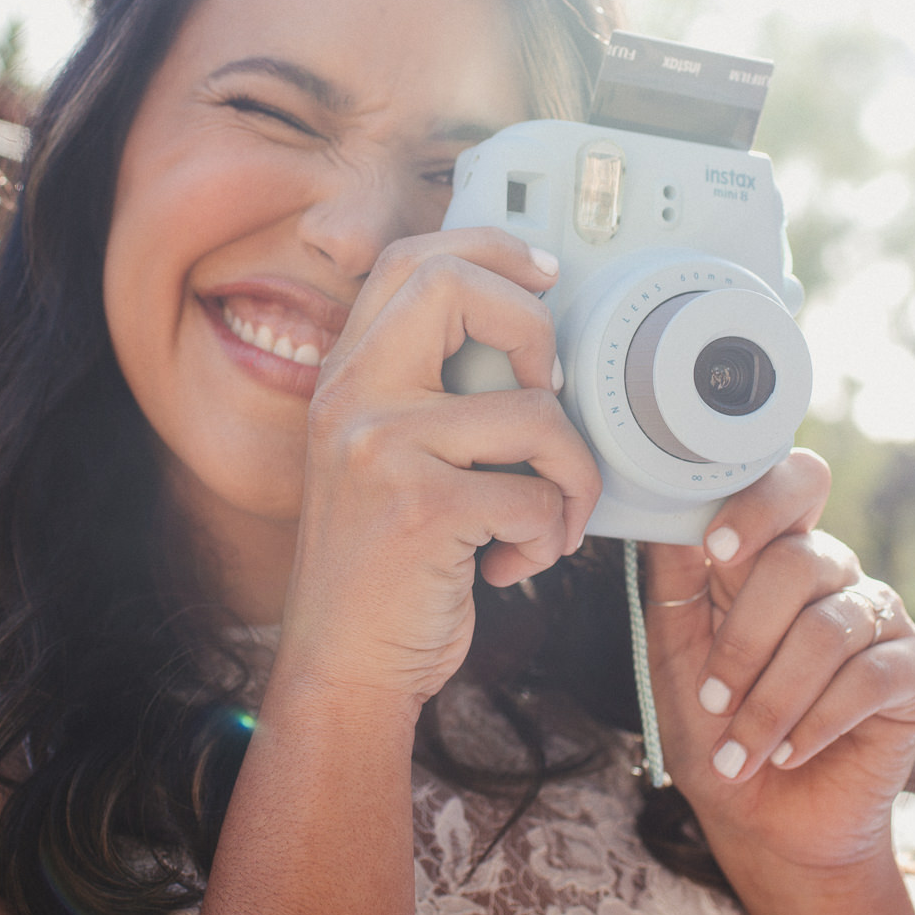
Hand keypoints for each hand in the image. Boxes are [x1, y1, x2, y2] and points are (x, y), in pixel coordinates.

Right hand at [281, 229, 601, 703]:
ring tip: (547, 521)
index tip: (542, 275)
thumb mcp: (384, 459)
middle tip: (548, 390)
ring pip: (536, 410)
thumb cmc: (384, 568)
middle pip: (456, 286)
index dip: (488, 248)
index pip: (410, 260)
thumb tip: (530, 336)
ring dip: (572, 477)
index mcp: (346, 377)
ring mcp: (381, 449)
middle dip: (535, 329)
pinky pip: (538, 495)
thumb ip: (426, 394)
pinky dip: (550, 538)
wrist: (342, 667)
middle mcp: (352, 399)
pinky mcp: (421, 509)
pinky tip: (513, 566)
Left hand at [637, 452, 914, 874]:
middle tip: (715, 699)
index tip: (716, 547)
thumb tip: (671, 513)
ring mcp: (877, 619)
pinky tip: (790, 752)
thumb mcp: (675, 655)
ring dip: (771, 701)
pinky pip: (866, 679)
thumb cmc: (715, 732)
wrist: (764, 823)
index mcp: (775, 555)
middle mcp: (833, 575)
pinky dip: (815, 723)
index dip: (759, 504)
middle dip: (744, 641)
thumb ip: (676, 582)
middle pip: (798, 561)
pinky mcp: (913, 672)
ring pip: (825, 630)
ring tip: (742, 749)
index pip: (793, 483)